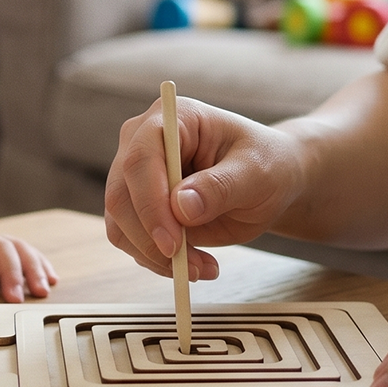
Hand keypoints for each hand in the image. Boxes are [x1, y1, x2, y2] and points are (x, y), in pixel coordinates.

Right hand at [104, 95, 304, 280]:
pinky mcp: (136, 205)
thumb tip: (181, 207)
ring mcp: (134, 174)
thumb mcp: (257, 172)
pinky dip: (155, 260)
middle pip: (121, 195)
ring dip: (155, 255)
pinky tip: (195, 263)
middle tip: (193, 267)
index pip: (141, 159)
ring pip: (119, 222)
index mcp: (171, 119)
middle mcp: (141, 142)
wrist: (268, 181)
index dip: (150, 203)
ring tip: (203, 267)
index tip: (173, 243)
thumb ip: (221, 187)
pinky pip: (129, 239)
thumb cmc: (266, 164)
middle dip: (151, 238)